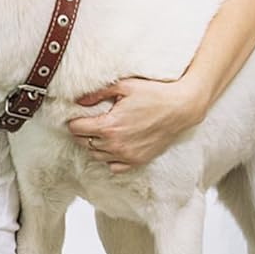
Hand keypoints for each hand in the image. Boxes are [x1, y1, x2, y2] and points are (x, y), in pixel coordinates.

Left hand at [65, 75, 204, 171]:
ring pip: (97, 155)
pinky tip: (113, 146)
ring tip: (99, 132)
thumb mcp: (124, 86)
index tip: (76, 115)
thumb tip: (79, 101)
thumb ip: (98, 93)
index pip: (76, 129)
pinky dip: (109, 158)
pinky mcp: (139, 160)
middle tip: (87, 121)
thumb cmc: (154, 94)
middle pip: (84, 142)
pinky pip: (114, 167)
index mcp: (109, 126)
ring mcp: (128, 155)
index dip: (73, 121)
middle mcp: (116, 145)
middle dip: (81, 132)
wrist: (181, 108)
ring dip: (94, 145)